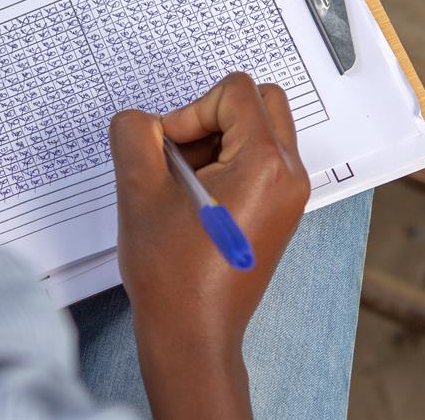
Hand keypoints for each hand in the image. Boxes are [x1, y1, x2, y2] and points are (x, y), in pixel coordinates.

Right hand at [109, 73, 309, 418]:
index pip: (236, 91)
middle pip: (259, 102)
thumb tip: (144, 121)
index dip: (191, 110)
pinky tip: (195, 201)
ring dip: (218, 141)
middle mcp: (290, 175)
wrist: (193, 333)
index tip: (168, 151)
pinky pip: (259, 161)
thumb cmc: (172, 273)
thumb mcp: (138, 190)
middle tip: (180, 156)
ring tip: (184, 185)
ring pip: (259, 130)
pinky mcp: (280, 211)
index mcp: (265, 164)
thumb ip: (135, 134)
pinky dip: (227, 163)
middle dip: (212, 116)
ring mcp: (289, 195)